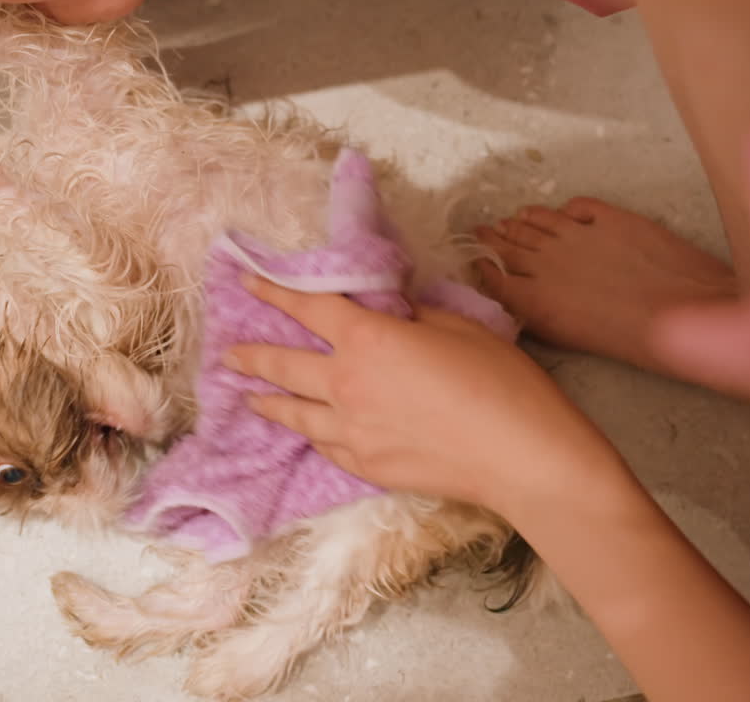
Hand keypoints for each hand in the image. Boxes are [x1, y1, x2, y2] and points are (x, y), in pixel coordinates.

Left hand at [224, 275, 618, 513]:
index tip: (247, 281)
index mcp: (368, 340)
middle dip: (252, 355)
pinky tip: (306, 431)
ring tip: (249, 398)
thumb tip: (389, 314)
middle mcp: (346, 384)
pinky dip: (310, 433)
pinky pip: (324, 445)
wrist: (521, 457)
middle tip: (228, 353)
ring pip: (295, 413)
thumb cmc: (501, 382)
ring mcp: (351, 431)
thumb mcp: (458, 328)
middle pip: (285, 364)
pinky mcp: (365, 467)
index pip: (309, 308)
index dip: (275, 291)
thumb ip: (411, 317)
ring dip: (267, 401)